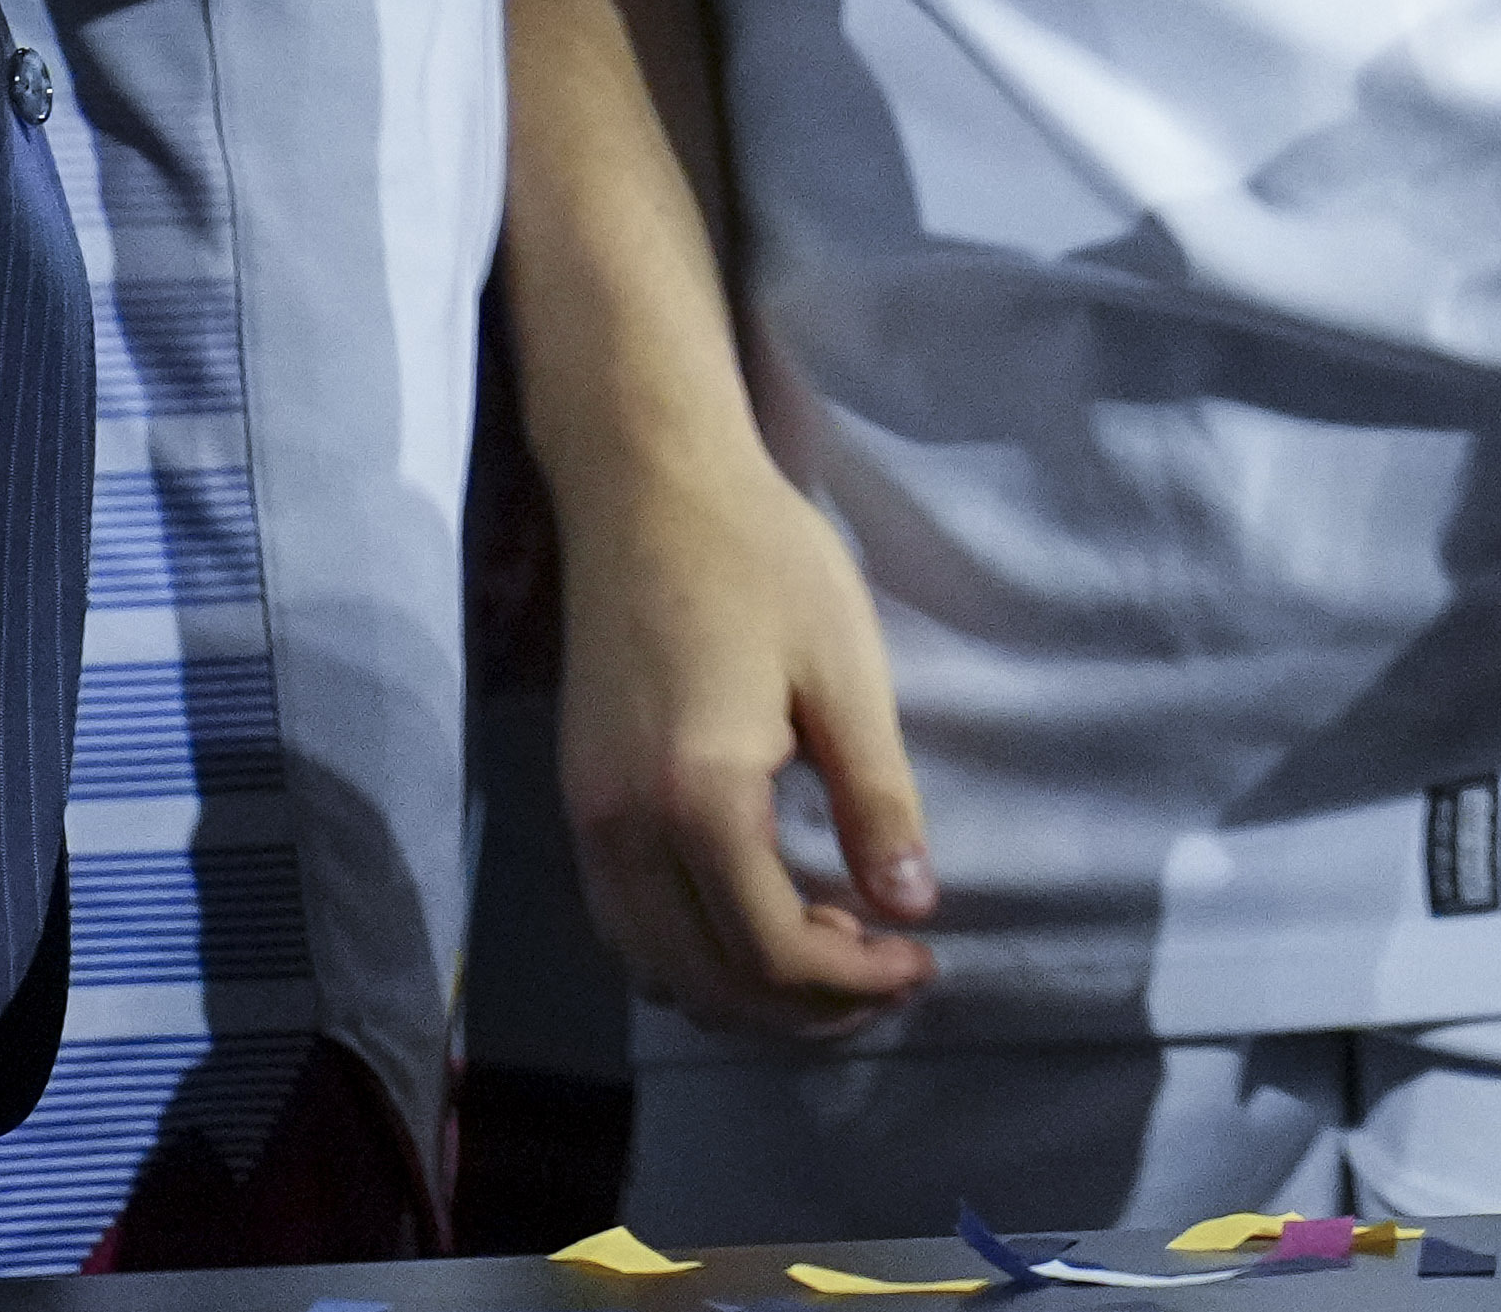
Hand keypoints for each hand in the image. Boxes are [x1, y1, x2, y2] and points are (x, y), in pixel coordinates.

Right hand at [549, 423, 939, 1035]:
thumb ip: (877, 798)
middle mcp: (623, 832)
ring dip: (743, 994)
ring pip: (654, 970)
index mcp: (699, 799)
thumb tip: (912, 906)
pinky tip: (756, 923)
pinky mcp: (578, 801)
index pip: (771, 952)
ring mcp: (587, 822)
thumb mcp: (845, 671)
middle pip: (707, 985)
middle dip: (805, 1011)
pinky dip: (691, 957)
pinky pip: (625, 926)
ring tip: (833, 959)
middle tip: (888, 980)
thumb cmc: (762, 561)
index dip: (853, 982)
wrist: (647, 488)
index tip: (922, 959)